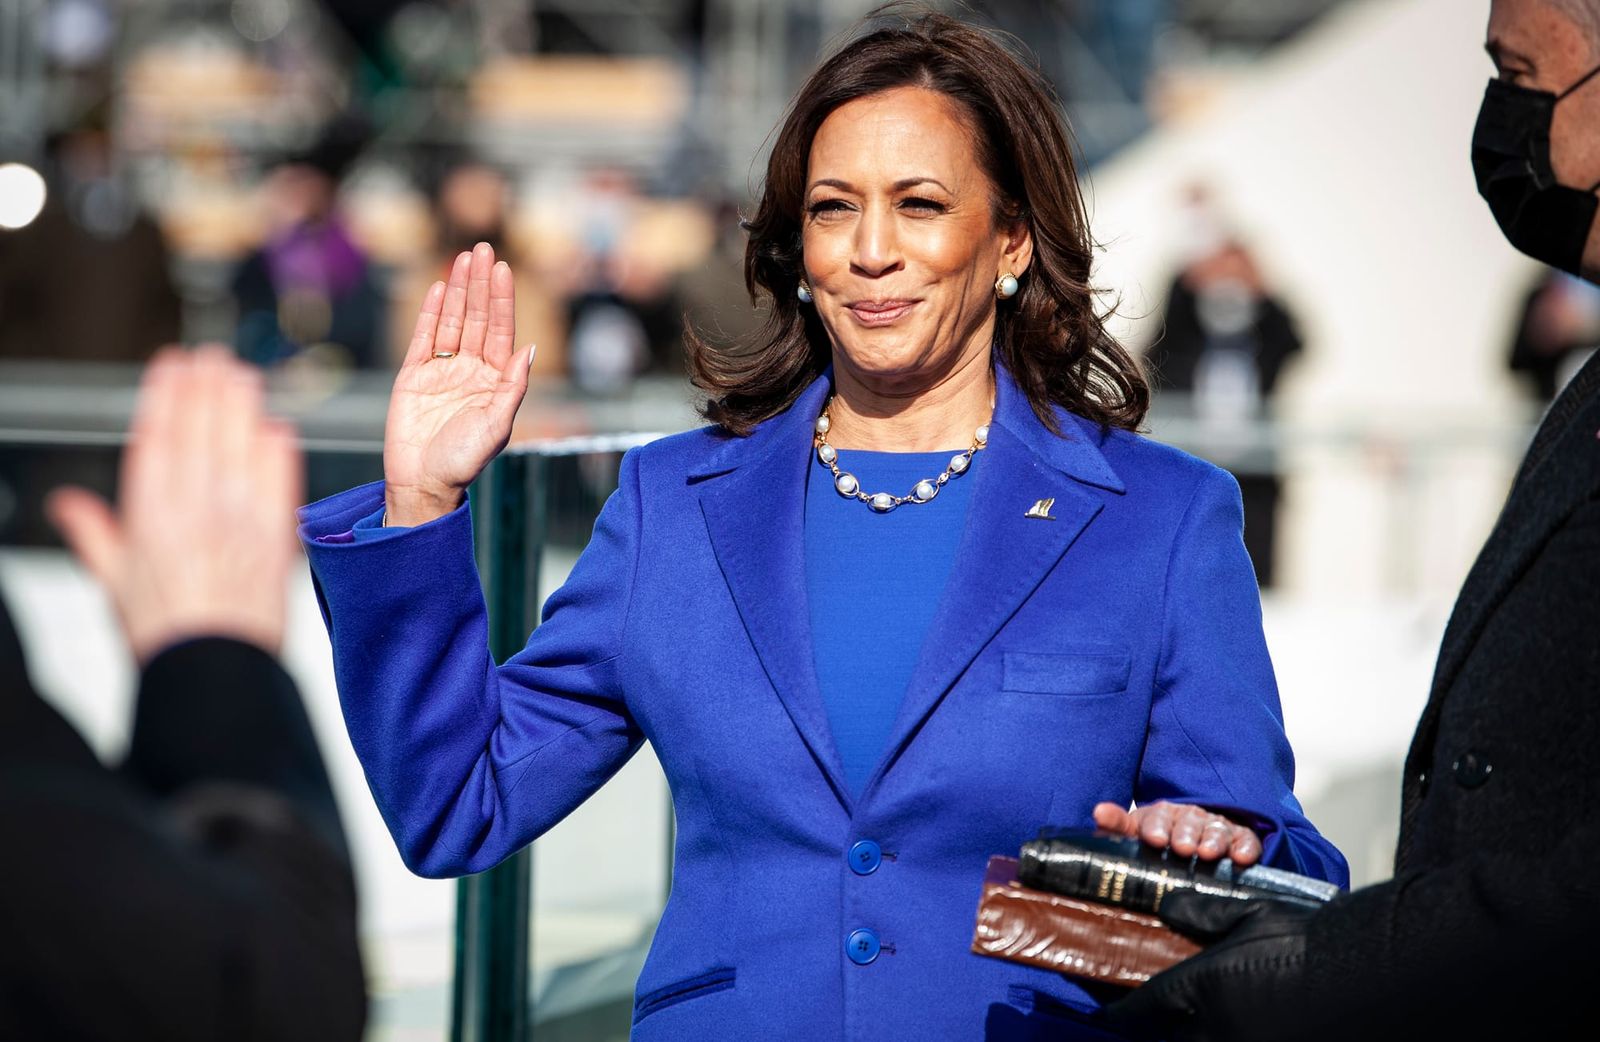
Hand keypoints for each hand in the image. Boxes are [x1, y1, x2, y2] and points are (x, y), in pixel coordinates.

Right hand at [46, 346, 303, 664]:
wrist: (214, 671)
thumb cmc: (165, 633)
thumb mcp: (115, 582)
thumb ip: (95, 535)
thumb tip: (66, 505)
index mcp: (150, 515)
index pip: (158, 437)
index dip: (166, 395)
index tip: (172, 363)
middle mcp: (195, 509)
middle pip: (202, 430)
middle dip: (206, 387)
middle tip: (212, 357)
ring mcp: (239, 520)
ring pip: (240, 445)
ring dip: (242, 406)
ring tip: (241, 374)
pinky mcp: (276, 537)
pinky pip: (279, 481)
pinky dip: (278, 451)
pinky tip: (277, 427)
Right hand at [384, 241, 535, 525]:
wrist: (422, 482)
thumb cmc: (464, 461)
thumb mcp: (497, 425)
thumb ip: (512, 387)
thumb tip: (528, 349)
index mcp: (494, 381)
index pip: (500, 331)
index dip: (502, 300)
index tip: (504, 269)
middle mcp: (470, 371)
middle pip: (477, 318)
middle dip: (480, 284)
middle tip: (483, 248)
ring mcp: (441, 371)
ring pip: (452, 322)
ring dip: (458, 290)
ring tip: (463, 258)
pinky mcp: (412, 376)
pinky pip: (424, 338)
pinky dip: (431, 313)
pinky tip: (440, 288)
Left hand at [1093, 801, 1261, 864]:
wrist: (1194, 845)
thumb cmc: (1158, 841)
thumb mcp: (1135, 833)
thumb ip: (1116, 825)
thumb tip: (1098, 811)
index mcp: (1163, 815)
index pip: (1158, 817)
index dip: (1156, 827)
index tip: (1154, 839)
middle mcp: (1191, 818)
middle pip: (1189, 822)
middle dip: (1186, 834)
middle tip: (1183, 848)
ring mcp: (1217, 827)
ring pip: (1217, 830)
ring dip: (1213, 841)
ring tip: (1208, 853)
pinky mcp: (1241, 839)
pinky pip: (1246, 840)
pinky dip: (1245, 847)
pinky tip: (1242, 858)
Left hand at [1098, 889, 1320, 1041]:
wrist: (1373, 976)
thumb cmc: (1310, 942)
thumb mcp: (1249, 913)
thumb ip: (1199, 913)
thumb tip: (1166, 910)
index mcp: (1198, 990)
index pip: (1136, 1010)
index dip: (1118, 1006)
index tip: (1111, 1002)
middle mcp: (1213, 1031)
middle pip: (1167, 1035)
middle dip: (1164, 1020)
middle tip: (1164, 1001)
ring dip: (1196, 1030)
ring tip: (1206, 1008)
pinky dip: (1228, 1035)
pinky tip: (1243, 1017)